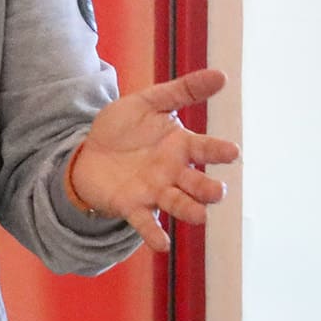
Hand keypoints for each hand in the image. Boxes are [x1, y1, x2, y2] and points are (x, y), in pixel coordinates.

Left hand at [68, 67, 236, 252]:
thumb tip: (221, 75)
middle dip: (207, 189)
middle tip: (218, 192)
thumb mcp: (148, 102)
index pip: (204, 148)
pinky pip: (145, 222)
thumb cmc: (123, 128)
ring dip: (189, 211)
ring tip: (200, 217)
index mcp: (179, 146)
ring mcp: (153, 191)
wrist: (87, 151)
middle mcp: (172, 172)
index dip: (218, 151)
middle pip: (196, 183)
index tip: (233, 152)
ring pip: (177, 203)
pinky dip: (154, 234)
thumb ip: (182, 91)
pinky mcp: (132, 206)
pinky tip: (162, 245)